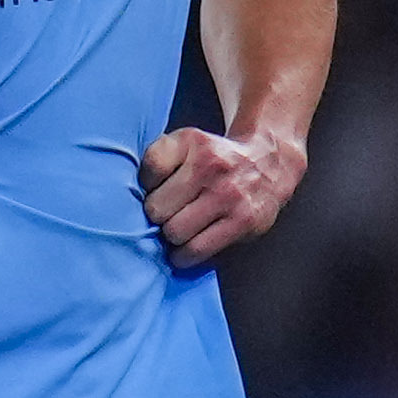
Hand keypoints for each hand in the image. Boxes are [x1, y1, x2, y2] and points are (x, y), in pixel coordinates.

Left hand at [138, 125, 304, 268]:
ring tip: (177, 231)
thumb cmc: (217, 159)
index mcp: (192, 142)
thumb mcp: (188, 143)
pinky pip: (197, 249)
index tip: (155, 189)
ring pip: (175, 232)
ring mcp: (228, 195)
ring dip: (171, 236)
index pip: (149, 170)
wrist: (269, 163)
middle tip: (166, 215)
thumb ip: (159, 160)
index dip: (146, 185)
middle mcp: (211, 165)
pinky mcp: (242, 221)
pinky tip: (184, 249)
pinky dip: (184, 255)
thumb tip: (128, 199)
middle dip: (157, 216)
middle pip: (157, 208)